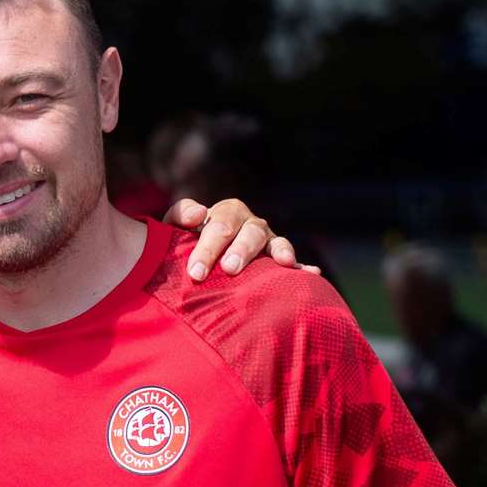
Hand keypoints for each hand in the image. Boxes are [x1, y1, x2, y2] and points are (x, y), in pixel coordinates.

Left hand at [162, 198, 320, 281]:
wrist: (202, 258)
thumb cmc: (186, 242)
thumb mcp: (175, 228)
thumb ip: (180, 215)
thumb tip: (199, 214)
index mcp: (225, 213)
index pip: (218, 224)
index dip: (208, 246)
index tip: (196, 271)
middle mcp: (249, 223)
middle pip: (248, 233)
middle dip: (240, 251)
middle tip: (229, 269)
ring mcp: (267, 240)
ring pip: (273, 242)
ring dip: (276, 252)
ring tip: (281, 263)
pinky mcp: (280, 258)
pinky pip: (294, 262)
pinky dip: (302, 267)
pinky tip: (311, 273)